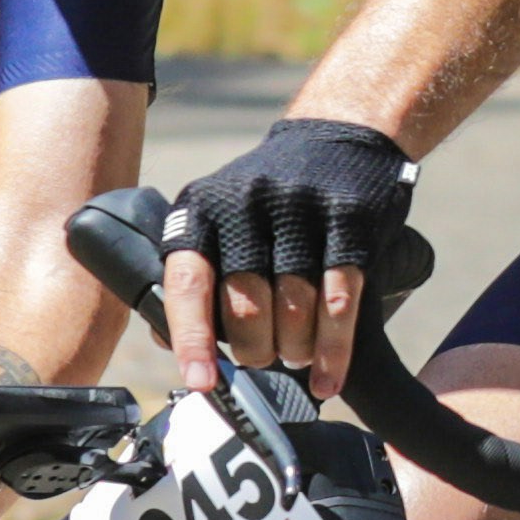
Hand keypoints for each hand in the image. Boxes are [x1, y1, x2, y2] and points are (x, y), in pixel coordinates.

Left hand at [157, 113, 409, 396]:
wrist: (337, 138)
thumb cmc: (267, 199)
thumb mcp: (218, 218)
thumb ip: (195, 276)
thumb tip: (170, 345)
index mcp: (203, 211)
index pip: (188, 281)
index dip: (192, 337)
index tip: (201, 381)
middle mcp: (246, 206)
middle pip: (247, 306)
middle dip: (255, 350)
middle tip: (262, 359)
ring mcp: (300, 210)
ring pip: (295, 309)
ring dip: (295, 351)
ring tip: (295, 358)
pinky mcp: (349, 221)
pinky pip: (340, 301)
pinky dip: (334, 350)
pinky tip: (328, 376)